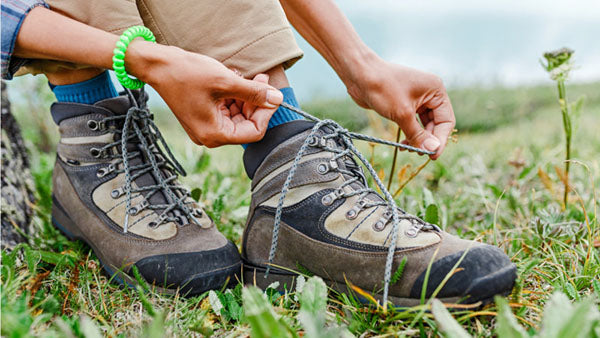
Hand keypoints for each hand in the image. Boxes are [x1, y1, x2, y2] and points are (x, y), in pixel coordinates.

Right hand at [129, 43, 282, 146]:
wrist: (157, 64)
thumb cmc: (187, 73)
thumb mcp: (226, 81)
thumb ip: (254, 92)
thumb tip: (277, 99)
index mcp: (214, 134)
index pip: (254, 132)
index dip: (266, 113)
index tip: (272, 93)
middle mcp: (209, 136)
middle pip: (246, 125)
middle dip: (256, 102)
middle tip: (262, 79)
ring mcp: (205, 127)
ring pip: (238, 116)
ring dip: (245, 96)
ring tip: (245, 75)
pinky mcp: (203, 116)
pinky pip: (226, 110)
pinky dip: (233, 95)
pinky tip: (233, 78)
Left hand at [346, 60, 454, 158]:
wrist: (359, 75)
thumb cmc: (382, 87)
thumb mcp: (402, 114)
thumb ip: (418, 134)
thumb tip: (432, 150)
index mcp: (436, 90)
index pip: (446, 121)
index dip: (440, 140)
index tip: (433, 156)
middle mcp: (429, 94)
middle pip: (436, 124)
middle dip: (428, 140)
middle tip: (418, 153)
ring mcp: (417, 99)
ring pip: (424, 125)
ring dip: (418, 138)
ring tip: (408, 149)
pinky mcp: (404, 104)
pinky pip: (412, 123)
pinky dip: (409, 133)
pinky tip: (403, 143)